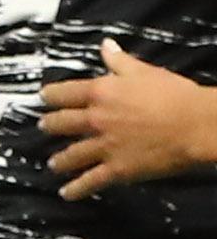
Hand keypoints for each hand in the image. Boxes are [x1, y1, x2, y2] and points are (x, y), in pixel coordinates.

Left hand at [42, 38, 216, 196]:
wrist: (196, 124)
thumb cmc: (174, 94)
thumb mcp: (145, 71)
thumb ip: (119, 61)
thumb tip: (104, 45)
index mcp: (101, 92)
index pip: (64, 93)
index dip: (51, 96)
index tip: (42, 98)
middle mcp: (96, 119)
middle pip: (61, 123)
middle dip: (49, 126)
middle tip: (43, 127)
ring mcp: (104, 146)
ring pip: (71, 154)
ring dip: (59, 160)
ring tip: (53, 164)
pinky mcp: (117, 168)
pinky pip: (91, 181)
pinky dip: (76, 189)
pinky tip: (66, 193)